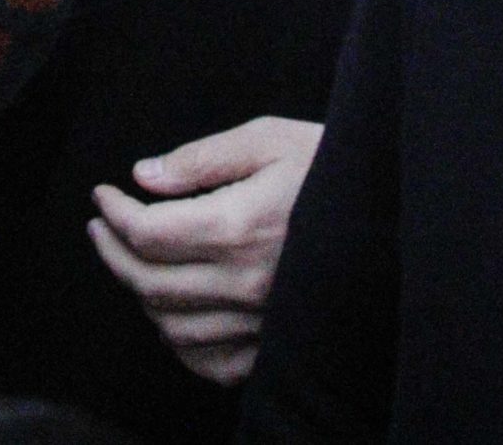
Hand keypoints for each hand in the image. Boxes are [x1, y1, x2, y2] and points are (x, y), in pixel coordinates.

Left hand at [87, 115, 323, 384]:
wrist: (399, 209)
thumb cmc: (333, 167)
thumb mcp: (268, 140)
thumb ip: (201, 158)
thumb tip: (144, 176)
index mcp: (239, 226)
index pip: (147, 233)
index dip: (114, 214)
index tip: (104, 195)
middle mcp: (246, 282)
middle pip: (148, 282)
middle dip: (113, 252)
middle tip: (103, 226)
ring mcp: (262, 320)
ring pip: (171, 326)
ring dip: (141, 294)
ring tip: (134, 262)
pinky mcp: (277, 344)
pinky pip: (210, 361)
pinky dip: (180, 341)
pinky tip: (174, 311)